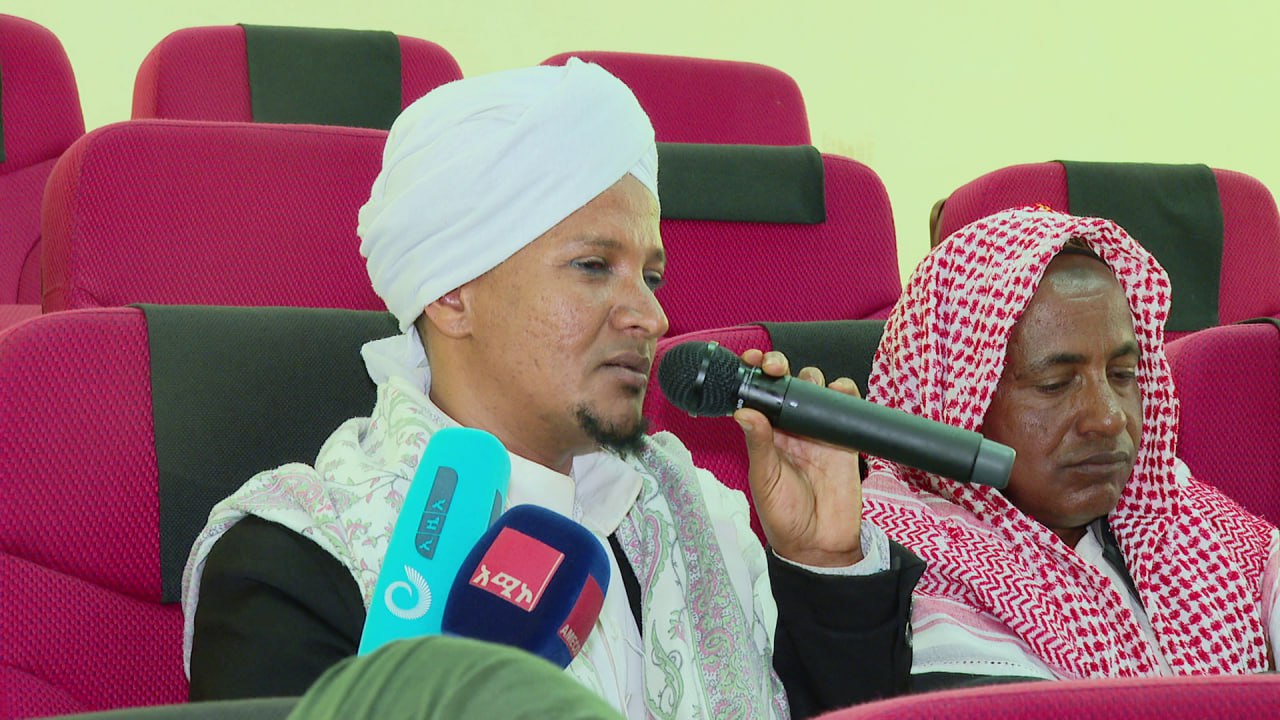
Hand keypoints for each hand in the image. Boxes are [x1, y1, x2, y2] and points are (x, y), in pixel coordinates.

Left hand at [735, 349, 863, 566]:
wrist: (820, 544)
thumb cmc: (784, 515)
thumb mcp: (765, 479)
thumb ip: (758, 445)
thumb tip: (743, 411)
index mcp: (765, 434)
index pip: (756, 395)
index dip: (752, 375)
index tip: (748, 361)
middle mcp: (790, 427)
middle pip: (785, 384)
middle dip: (779, 366)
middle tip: (773, 367)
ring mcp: (818, 430)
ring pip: (815, 388)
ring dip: (811, 376)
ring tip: (806, 382)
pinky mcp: (845, 438)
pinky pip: (846, 406)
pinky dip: (844, 392)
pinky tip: (837, 391)